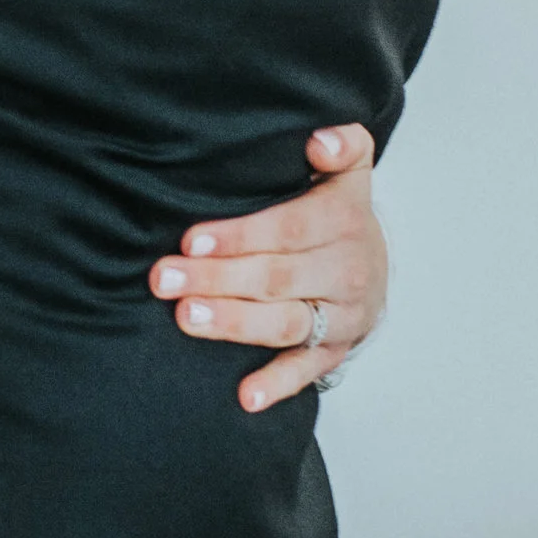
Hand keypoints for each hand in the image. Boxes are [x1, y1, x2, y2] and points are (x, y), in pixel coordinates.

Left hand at [149, 124, 386, 412]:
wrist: (373, 265)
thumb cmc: (336, 213)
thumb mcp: (348, 171)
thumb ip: (342, 145)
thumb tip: (318, 140)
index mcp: (346, 220)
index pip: (290, 228)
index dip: (241, 236)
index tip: (192, 240)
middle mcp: (347, 271)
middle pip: (277, 277)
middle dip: (217, 278)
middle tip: (164, 278)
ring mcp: (341, 316)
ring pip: (286, 324)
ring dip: (235, 324)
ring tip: (187, 318)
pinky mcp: (332, 352)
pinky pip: (306, 372)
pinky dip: (277, 385)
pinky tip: (245, 398)